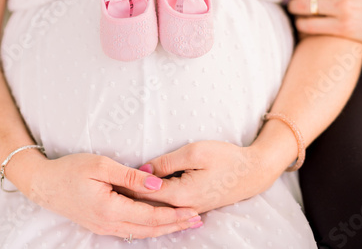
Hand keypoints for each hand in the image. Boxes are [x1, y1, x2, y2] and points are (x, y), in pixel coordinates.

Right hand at [18, 153, 201, 238]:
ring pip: (140, 232)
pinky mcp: (100, 224)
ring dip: (164, 229)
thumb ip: (131, 177)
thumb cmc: (69, 170)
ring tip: (184, 224)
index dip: (174, 216)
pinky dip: (148, 228)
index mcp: (110, 209)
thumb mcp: (101, 166)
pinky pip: (130, 230)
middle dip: (175, 225)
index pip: (150, 217)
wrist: (42, 184)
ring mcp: (103, 227)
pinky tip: (158, 223)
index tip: (193, 212)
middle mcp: (108, 223)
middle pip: (149, 229)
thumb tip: (158, 185)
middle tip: (197, 221)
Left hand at [117, 141, 277, 213]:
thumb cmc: (226, 158)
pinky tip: (145, 194)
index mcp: (180, 194)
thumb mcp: (194, 152)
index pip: (143, 193)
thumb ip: (166, 162)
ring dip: (141, 198)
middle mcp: (183, 207)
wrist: (254, 172)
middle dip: (128, 195)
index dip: (125, 185)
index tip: (108, 177)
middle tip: (108, 185)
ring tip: (120, 190)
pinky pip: (170, 205)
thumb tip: (142, 170)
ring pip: (158, 206)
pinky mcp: (196, 205)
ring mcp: (190, 209)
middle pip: (148, 203)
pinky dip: (156, 200)